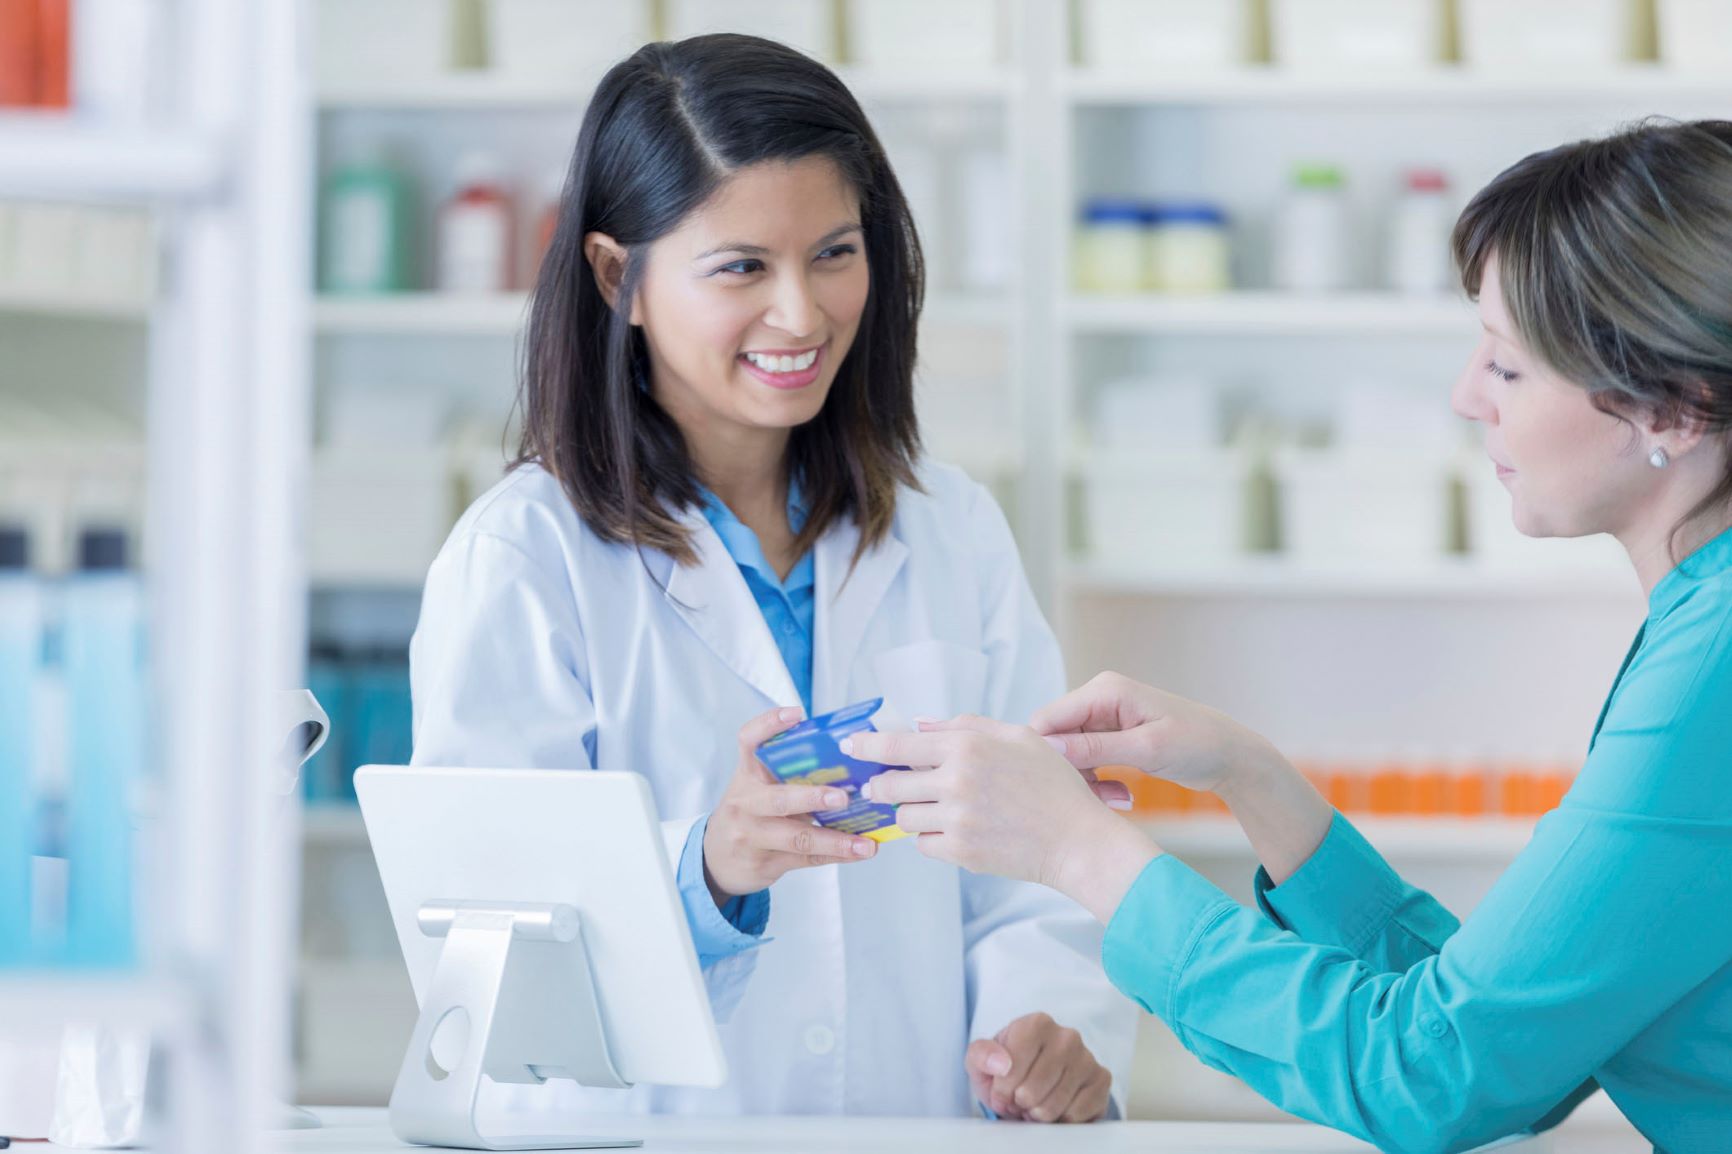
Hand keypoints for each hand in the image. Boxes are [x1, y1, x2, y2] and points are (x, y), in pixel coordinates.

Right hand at [702, 706, 877, 905]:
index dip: (769, 725)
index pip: (749, 742)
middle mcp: (746, 803)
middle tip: (842, 796)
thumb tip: (846, 761)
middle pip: (778, 799)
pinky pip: (806, 859)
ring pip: (797, 837)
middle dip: (811, 798)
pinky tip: (859, 852)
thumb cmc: (749, 812)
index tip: (796, 715)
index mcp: (747, 774)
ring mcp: (753, 835)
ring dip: (835, 840)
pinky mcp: (766, 861)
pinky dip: (836, 855)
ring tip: (864, 843)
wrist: (716, 858)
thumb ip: (788, 774)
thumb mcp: (757, 786)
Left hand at [845, 716, 1156, 919]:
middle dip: (881, 787)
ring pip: (903, 818)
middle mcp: (956, 781)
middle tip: (883, 787)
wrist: (1078, 841)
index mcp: (968, 747)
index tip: (849, 747)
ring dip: (910, 814)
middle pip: (890, 786)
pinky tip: (958, 831)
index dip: (867, 747)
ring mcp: (956, 819)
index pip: (898, 746)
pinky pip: (924, 845)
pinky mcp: (960, 852)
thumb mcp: (1019, 738)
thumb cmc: (1053, 786)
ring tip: (936, 810)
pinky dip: (932, 839)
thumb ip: (967, 725)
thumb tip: (921, 725)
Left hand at [965, 1012, 1112, 1122]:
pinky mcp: (1102, 1080)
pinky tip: (1056, 1108)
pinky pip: (1075, 1115)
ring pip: (1054, 1106)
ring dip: (1037, 1115)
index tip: (1001, 1092)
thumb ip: (981, 1056)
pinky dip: (1059, 1120)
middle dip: (1019, 1104)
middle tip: (1019, 1101)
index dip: (1002, 1089)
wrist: (1036, 1080)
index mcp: (1036, 1024)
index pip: (1011, 1067)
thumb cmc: (1006, 1069)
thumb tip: (1001, 1063)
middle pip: (1032, 1091)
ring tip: (1034, 1105)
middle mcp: (1067, 1036)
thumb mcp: (982, 1060)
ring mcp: (1087, 1058)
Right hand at [1032, 672, 1281, 796]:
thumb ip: (1095, 748)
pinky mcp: (1110, 737)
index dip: (1044, 754)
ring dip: (1086, 782)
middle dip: (1069, 773)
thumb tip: (1048, 749)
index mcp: (1104, 690)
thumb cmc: (1197, 744)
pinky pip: (1087, 762)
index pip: (1048, 719)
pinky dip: (1099, 782)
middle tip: (1096, 799)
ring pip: (1069, 755)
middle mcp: (1098, 699)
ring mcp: (1103, 719)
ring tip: (1117, 801)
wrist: (1230, 756)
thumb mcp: (1147, 749)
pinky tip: (1122, 797)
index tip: (1056, 787)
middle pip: (1055, 739)